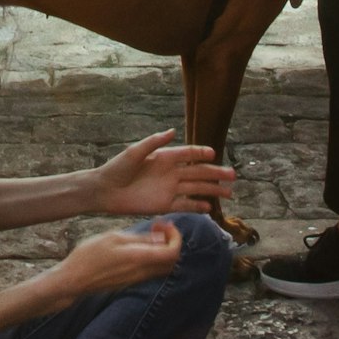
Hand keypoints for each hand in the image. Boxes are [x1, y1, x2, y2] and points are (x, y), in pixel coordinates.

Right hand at [55, 220, 186, 298]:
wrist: (74, 279)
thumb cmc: (89, 256)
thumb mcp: (113, 238)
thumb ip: (140, 239)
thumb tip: (161, 238)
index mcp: (139, 258)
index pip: (173, 253)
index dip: (176, 237)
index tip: (165, 225)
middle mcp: (142, 272)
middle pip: (172, 261)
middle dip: (171, 242)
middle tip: (158, 228)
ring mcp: (137, 279)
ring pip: (163, 266)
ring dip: (162, 249)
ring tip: (149, 234)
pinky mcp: (131, 281)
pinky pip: (152, 270)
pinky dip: (153, 257)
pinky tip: (139, 246)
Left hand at [94, 130, 235, 216]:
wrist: (106, 191)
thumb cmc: (117, 168)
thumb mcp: (134, 152)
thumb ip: (154, 142)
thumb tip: (173, 131)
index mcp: (165, 157)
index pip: (188, 154)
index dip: (201, 153)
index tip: (213, 153)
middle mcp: (171, 172)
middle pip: (198, 172)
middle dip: (215, 173)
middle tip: (232, 175)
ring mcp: (169, 189)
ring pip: (196, 189)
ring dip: (212, 191)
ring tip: (229, 193)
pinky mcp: (165, 205)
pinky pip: (185, 205)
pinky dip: (198, 206)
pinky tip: (210, 208)